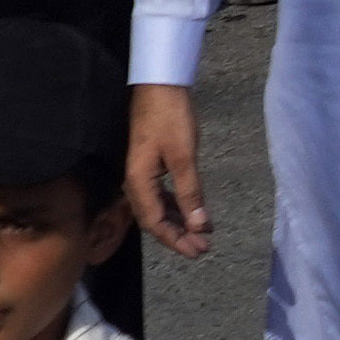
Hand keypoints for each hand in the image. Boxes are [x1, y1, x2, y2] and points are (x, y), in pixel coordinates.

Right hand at [126, 81, 210, 258]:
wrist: (159, 87)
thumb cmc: (170, 118)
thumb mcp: (183, 155)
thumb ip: (190, 191)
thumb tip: (198, 225)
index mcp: (138, 183)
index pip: (154, 223)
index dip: (176, 240)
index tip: (198, 252)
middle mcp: (136, 183)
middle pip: (155, 220)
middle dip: (179, 236)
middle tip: (203, 249)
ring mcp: (143, 175)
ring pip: (160, 208)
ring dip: (180, 222)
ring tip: (202, 234)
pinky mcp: (152, 166)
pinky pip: (163, 195)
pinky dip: (179, 205)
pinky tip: (194, 211)